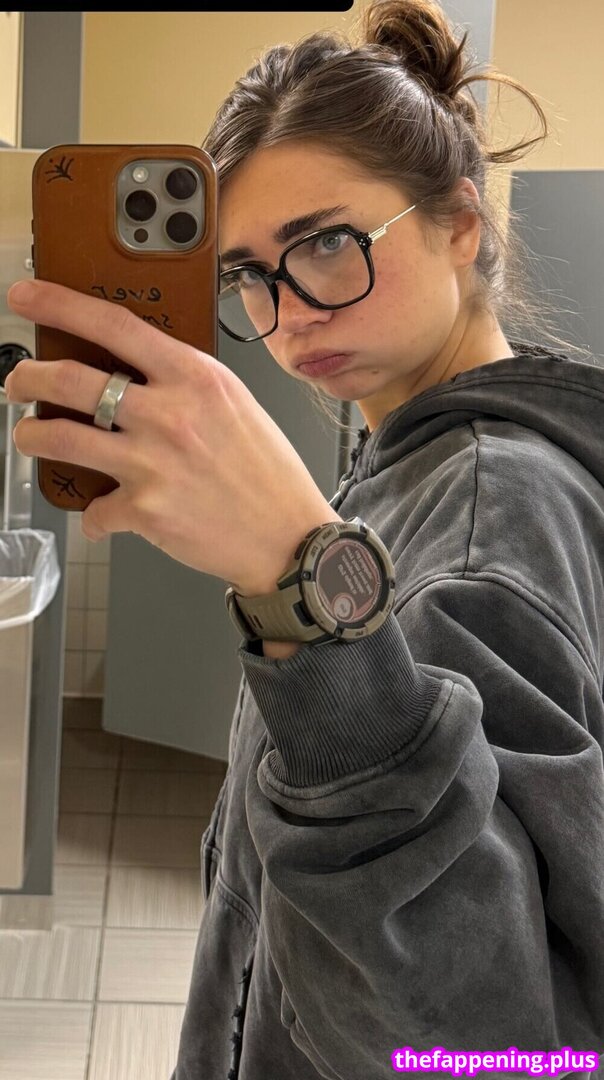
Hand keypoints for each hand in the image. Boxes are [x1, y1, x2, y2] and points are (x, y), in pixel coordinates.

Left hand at [5, 279, 341, 596]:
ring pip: (61, 437)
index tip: (27, 297)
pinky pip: (94, 510)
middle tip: (17, 382)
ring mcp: (152, 463)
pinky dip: (94, 514)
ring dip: (32, 435)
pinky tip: (102, 514)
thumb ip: (183, 383)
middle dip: (28, 377)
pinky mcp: (144, 510)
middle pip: (72, 380)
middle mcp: (169, 415)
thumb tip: (133, 373)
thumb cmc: (267, 473)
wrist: (290, 537)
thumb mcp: (234, 404)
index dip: (59, 305)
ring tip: (30, 435)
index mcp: (194, 378)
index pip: (114, 325)